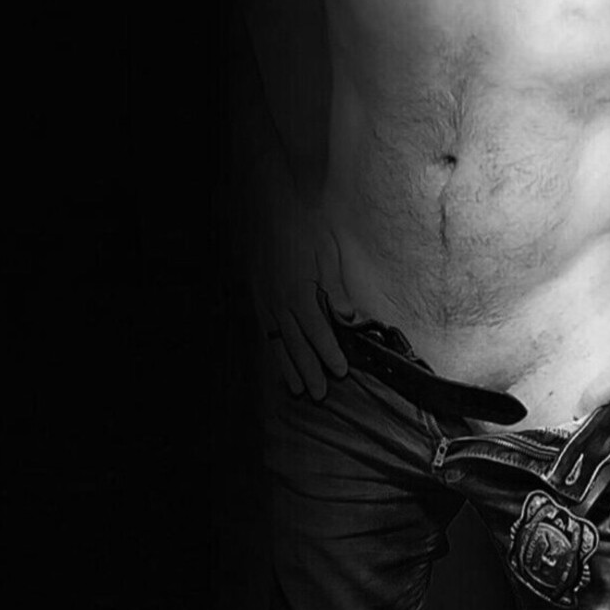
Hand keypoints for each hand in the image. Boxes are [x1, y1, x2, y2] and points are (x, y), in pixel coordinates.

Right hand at [256, 208, 355, 399]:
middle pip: (298, 343)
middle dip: (310, 369)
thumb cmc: (302, 231)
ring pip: (280, 343)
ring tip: (300, 390)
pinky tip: (283, 369)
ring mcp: (267, 303)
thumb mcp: (325, 251)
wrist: (267, 215)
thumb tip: (348, 315)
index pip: (318, 328)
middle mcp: (281, 302)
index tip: (340, 370)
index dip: (329, 351)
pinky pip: (267, 334)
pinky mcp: (260, 302)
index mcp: (300, 289)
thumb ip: (335, 285)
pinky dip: (276, 354)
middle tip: (321, 394)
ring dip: (291, 368)